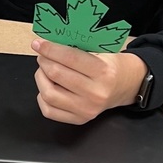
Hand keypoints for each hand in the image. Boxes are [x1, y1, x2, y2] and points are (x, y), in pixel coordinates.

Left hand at [31, 38, 146, 123]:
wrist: (123, 86)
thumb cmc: (109, 66)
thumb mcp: (100, 51)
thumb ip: (76, 48)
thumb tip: (47, 44)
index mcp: (103, 72)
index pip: (69, 58)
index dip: (50, 49)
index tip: (38, 43)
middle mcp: (95, 93)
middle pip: (56, 74)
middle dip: (44, 61)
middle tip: (42, 55)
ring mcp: (87, 109)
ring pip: (49, 94)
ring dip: (40, 78)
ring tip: (44, 70)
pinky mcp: (79, 119)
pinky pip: (49, 110)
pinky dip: (42, 96)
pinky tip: (48, 86)